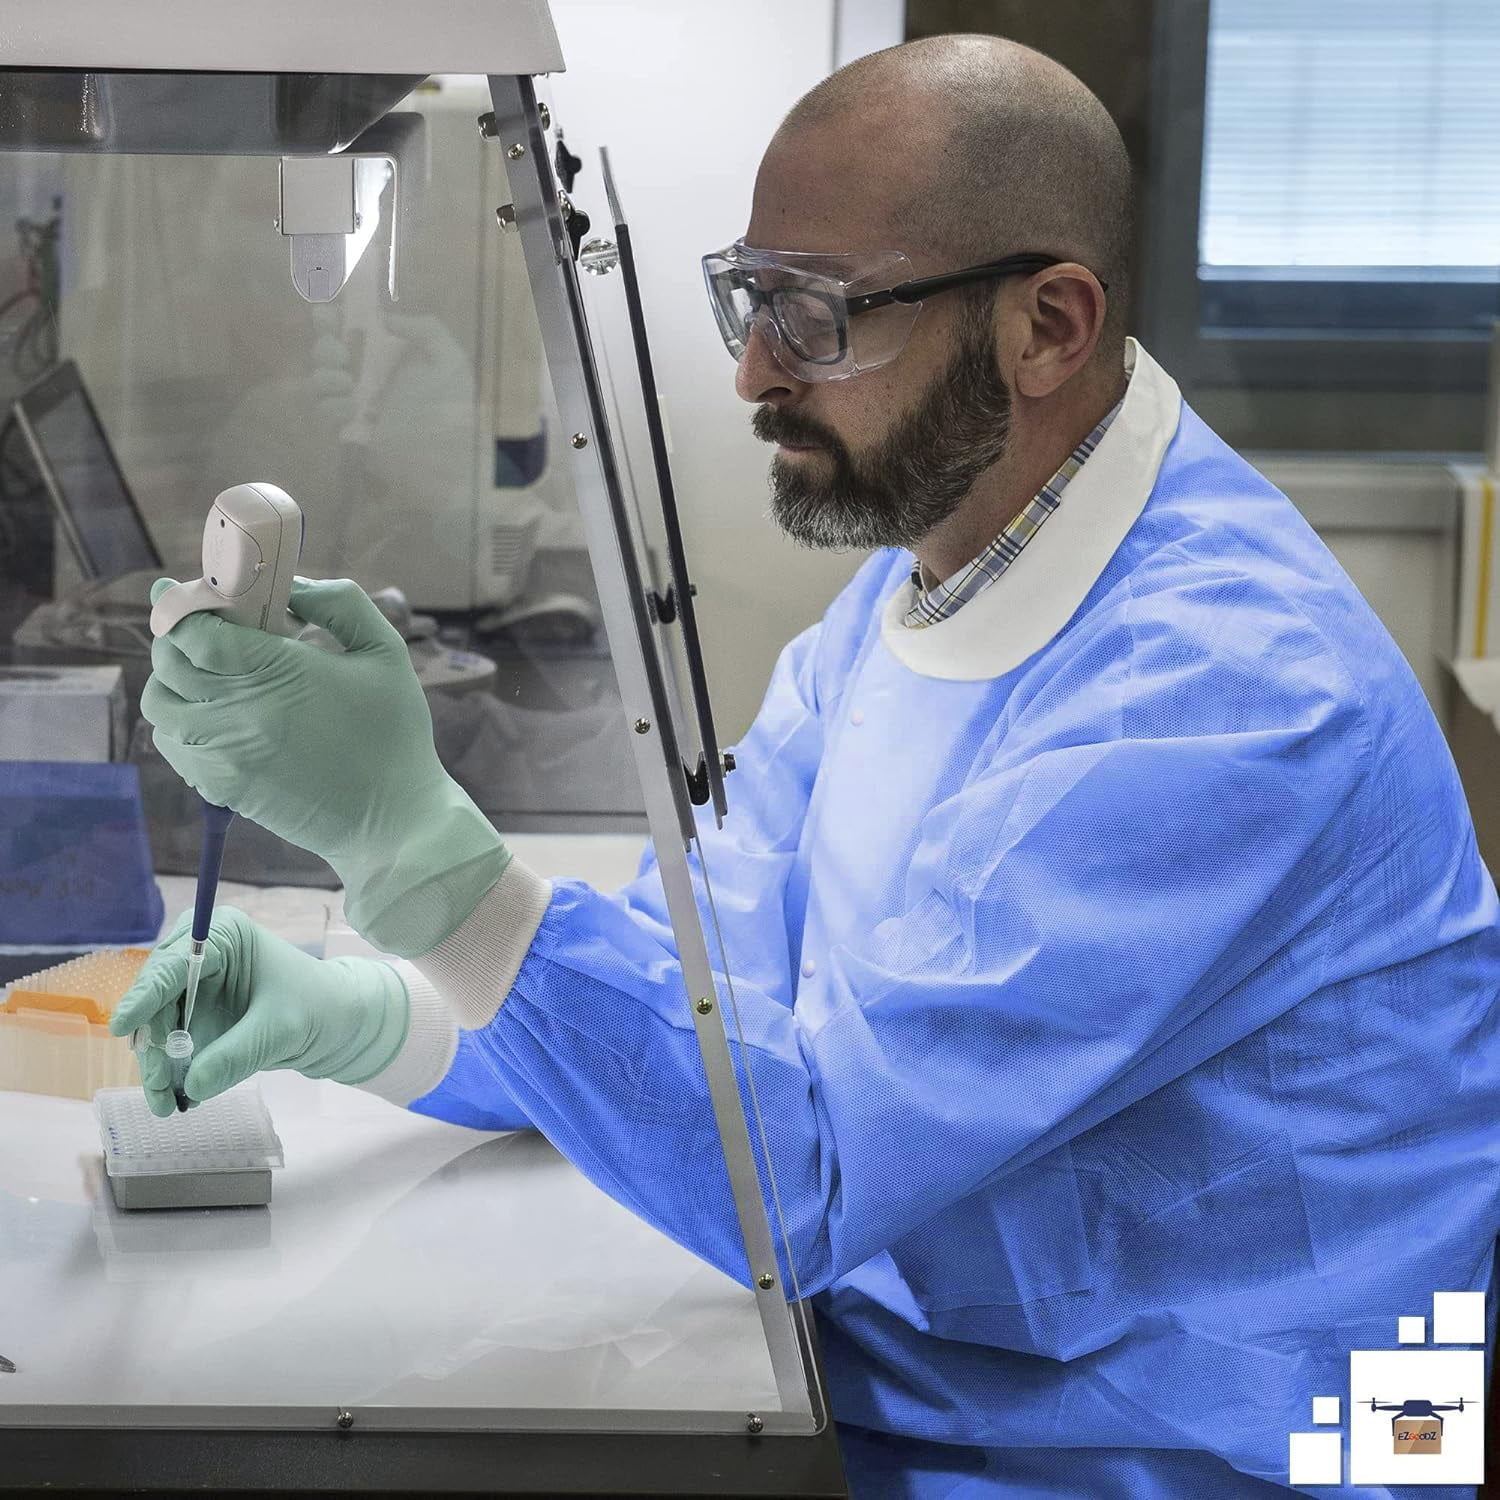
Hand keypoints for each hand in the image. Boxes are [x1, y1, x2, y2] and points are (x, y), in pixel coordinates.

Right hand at [109, 907, 409, 1117]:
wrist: (336, 1022)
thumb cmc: (317, 1007)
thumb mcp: (280, 1029)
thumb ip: (236, 1054)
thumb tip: (191, 1085)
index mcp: (224, 935)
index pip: (173, 963)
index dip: (145, 995)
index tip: (124, 1025)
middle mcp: (199, 955)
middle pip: (156, 998)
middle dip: (155, 1046)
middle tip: (160, 1088)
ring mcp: (192, 987)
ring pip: (157, 1027)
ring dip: (158, 1067)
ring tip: (170, 1106)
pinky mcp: (192, 1016)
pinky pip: (170, 1046)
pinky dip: (172, 1072)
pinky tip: (180, 1099)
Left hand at [141, 575, 509, 955]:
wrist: (392, 820)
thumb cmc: (395, 734)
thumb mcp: (386, 653)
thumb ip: (340, 604)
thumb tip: (289, 587)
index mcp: (278, 673)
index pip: (195, 630)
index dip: (188, 604)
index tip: (203, 593)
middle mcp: (237, 712)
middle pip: (169, 661)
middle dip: (181, 635)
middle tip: (212, 629)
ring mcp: (222, 754)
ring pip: (160, 702)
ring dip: (174, 679)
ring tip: (211, 673)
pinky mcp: (219, 786)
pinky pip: (171, 742)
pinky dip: (180, 720)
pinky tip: (216, 714)